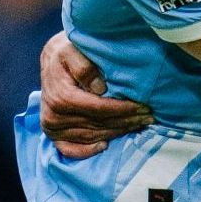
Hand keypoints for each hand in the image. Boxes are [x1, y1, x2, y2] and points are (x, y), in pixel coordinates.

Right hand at [39, 32, 152, 156]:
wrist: (51, 59)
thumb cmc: (66, 52)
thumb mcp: (72, 50)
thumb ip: (84, 67)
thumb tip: (100, 88)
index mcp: (62, 98)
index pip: (101, 109)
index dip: (125, 110)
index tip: (145, 107)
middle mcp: (54, 116)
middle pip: (99, 124)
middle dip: (127, 121)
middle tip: (148, 117)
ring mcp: (52, 127)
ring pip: (91, 136)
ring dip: (116, 132)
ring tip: (138, 125)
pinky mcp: (52, 134)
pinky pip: (69, 149)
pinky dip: (87, 150)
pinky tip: (105, 145)